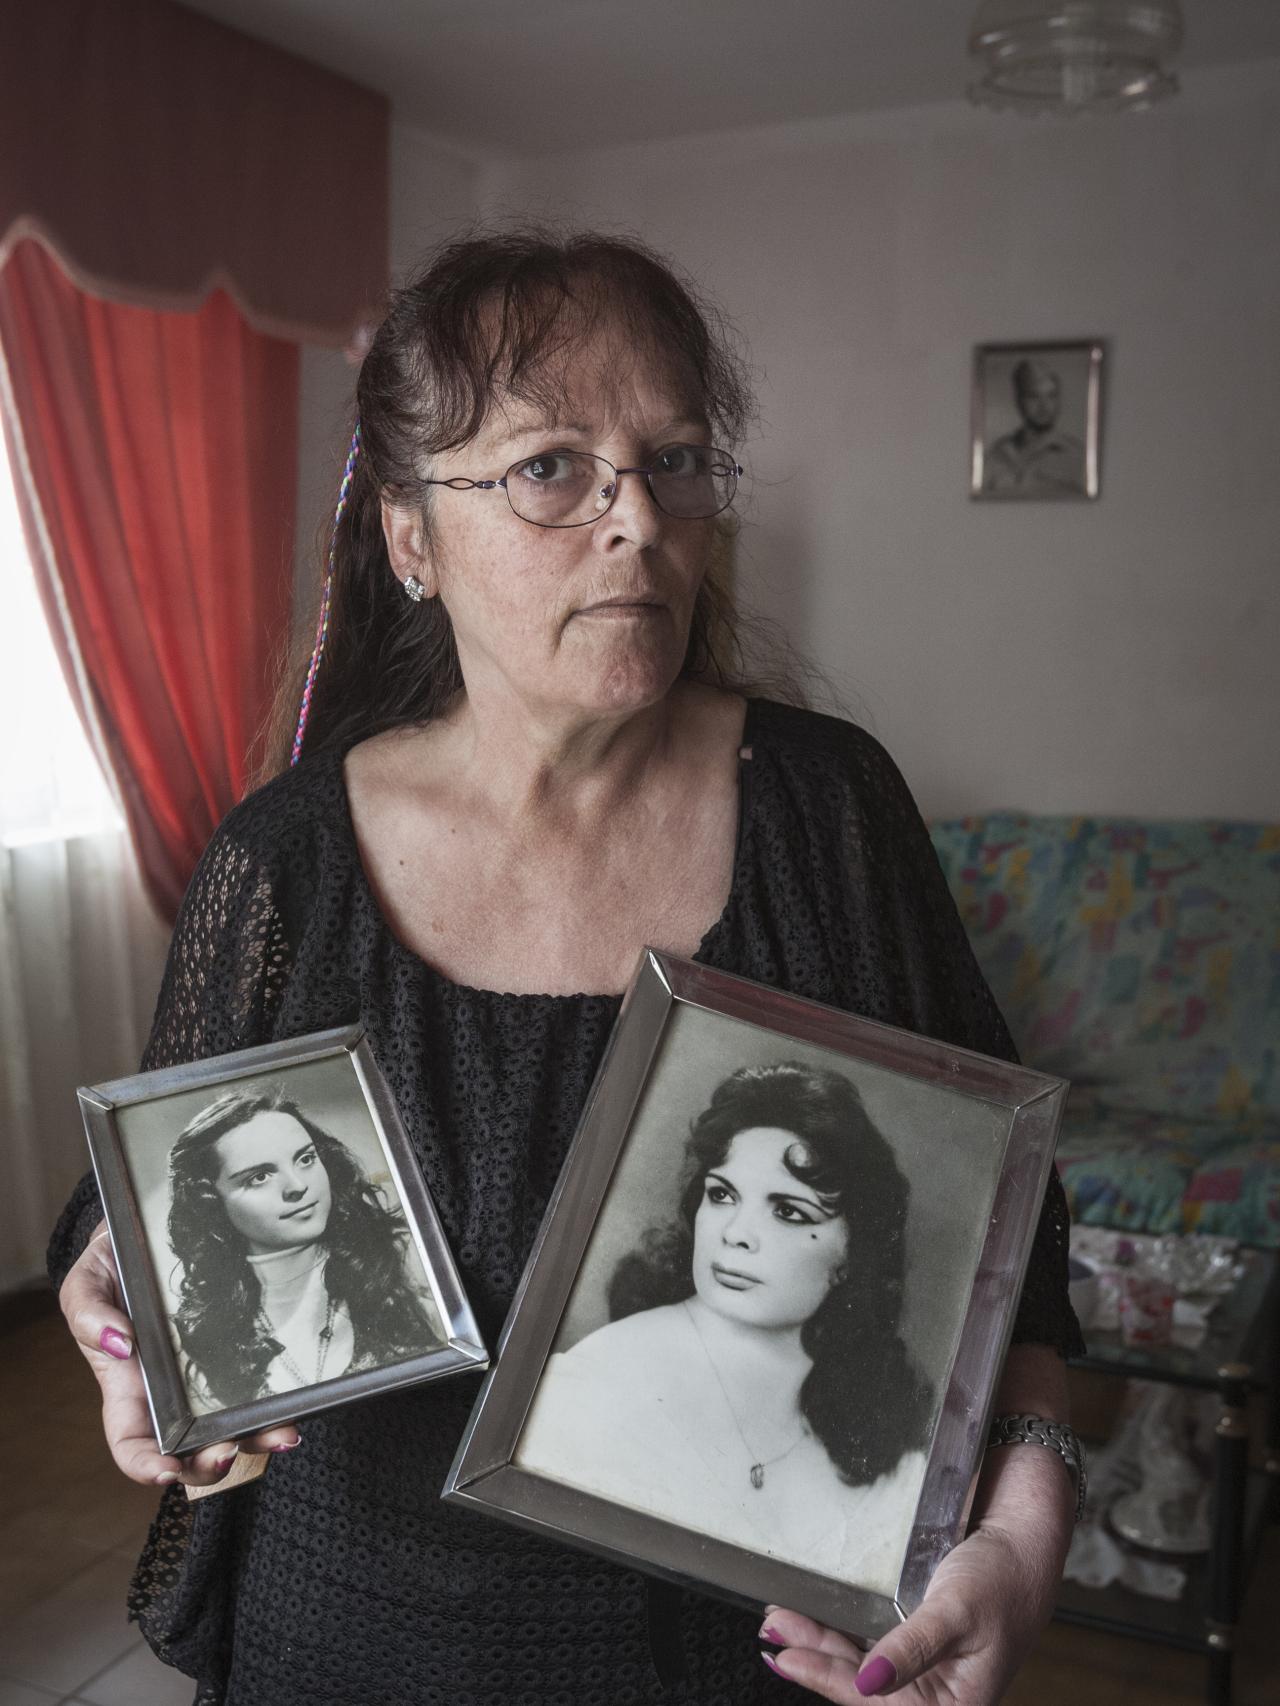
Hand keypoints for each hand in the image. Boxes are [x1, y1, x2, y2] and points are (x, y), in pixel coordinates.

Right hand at [59, 1222, 301, 1488]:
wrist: (151, 1233)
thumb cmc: (113, 1267)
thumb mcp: (88, 1284)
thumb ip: (90, 1315)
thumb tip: (120, 1344)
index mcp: (128, 1388)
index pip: (132, 1444)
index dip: (145, 1467)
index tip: (166, 1470)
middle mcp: (172, 1392)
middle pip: (190, 1449)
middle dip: (210, 1464)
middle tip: (227, 1452)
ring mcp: (209, 1374)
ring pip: (234, 1424)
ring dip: (258, 1438)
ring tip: (282, 1435)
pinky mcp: (241, 1350)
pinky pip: (261, 1383)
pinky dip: (279, 1401)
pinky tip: (298, 1404)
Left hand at [759, 1425, 1074, 1704]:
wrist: (1025, 1538)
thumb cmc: (1005, 1578)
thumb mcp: (956, 1612)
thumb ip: (910, 1650)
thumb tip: (867, 1682)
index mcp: (954, 1704)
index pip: (875, 1702)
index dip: (828, 1678)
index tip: (788, 1657)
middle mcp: (935, 1691)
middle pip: (860, 1683)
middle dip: (814, 1656)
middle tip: (773, 1629)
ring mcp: (923, 1666)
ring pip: (859, 1661)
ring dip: (820, 1641)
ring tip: (781, 1621)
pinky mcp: (916, 1638)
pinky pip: (869, 1640)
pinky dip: (839, 1628)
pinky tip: (813, 1616)